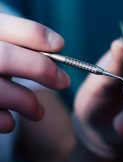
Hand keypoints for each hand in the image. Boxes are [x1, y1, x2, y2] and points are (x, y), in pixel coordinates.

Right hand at [0, 13, 69, 131]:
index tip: (60, 45)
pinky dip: (4, 121)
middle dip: (40, 69)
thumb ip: (19, 45)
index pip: (3, 26)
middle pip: (4, 58)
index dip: (36, 35)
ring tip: (38, 112)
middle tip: (64, 82)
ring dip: (28, 102)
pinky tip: (11, 122)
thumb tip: (55, 47)